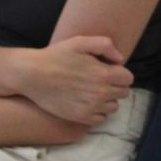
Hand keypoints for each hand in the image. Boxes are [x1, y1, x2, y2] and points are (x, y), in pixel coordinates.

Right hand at [19, 36, 133, 124]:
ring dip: (107, 100)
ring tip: (93, 91)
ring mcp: (91, 107)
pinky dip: (97, 112)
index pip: (128, 78)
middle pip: (123, 93)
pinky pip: (100, 119)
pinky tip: (87, 103)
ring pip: (113, 107)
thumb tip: (120, 59)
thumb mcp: (81, 42)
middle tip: (100, 81)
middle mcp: (100, 93)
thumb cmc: (56, 55)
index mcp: (104, 74)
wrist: (32, 74)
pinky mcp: (80, 117)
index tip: (109, 71)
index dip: (120, 73)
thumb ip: (105, 45)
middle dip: (115, 86)